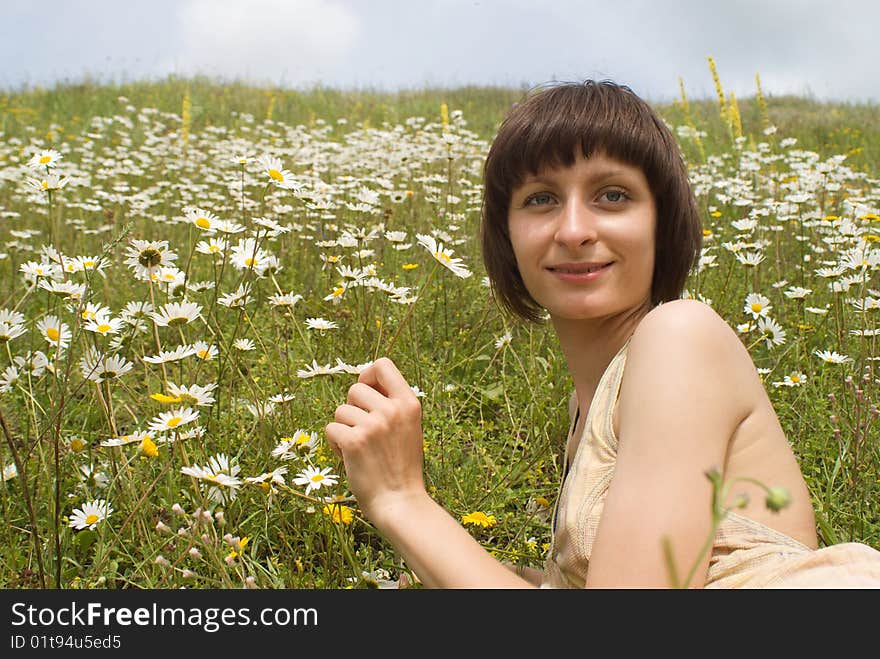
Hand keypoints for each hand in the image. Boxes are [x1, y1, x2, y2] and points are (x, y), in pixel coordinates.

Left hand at [324, 357, 425, 526]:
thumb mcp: (408, 428)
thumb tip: (364, 383)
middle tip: (364, 433)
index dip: (368, 376)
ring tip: (360, 449)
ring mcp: (373, 425)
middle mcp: (392, 410)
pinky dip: (335, 444)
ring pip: (340, 411)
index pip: (383, 365)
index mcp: (409, 403)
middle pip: (354, 389)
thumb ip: (391, 405)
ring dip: (344, 429)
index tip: (368, 393)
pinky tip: (351, 458)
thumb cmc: (401, 467)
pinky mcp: (354, 441)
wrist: (400, 502)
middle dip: (352, 410)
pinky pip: (330, 429)